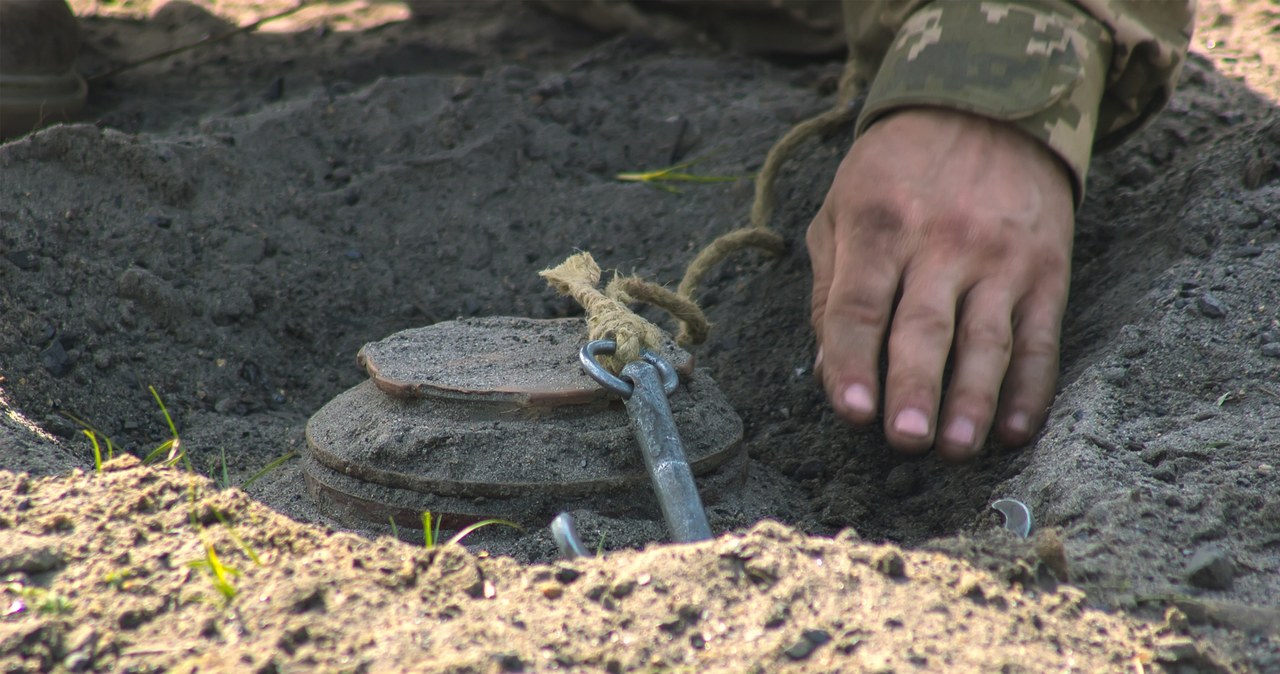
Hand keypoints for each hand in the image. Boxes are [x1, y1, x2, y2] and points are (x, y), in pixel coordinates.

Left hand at [807, 107, 1074, 459]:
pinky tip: (1015, 429)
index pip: (860, 305)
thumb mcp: (842, 210)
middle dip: (915, 388)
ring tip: (956, 448)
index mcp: (879, 225)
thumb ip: (831, 291)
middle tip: (904, 441)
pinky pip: (1041, 339)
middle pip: (925, 328)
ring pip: (987, 340)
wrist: (990, 106)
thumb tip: (828, 374)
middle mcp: (942, 242)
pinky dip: (1030, 388)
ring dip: (973, 399)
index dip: (852, 361)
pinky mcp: (1048, 271)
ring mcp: (1000, 258)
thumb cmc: (896, 173)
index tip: (850, 410)